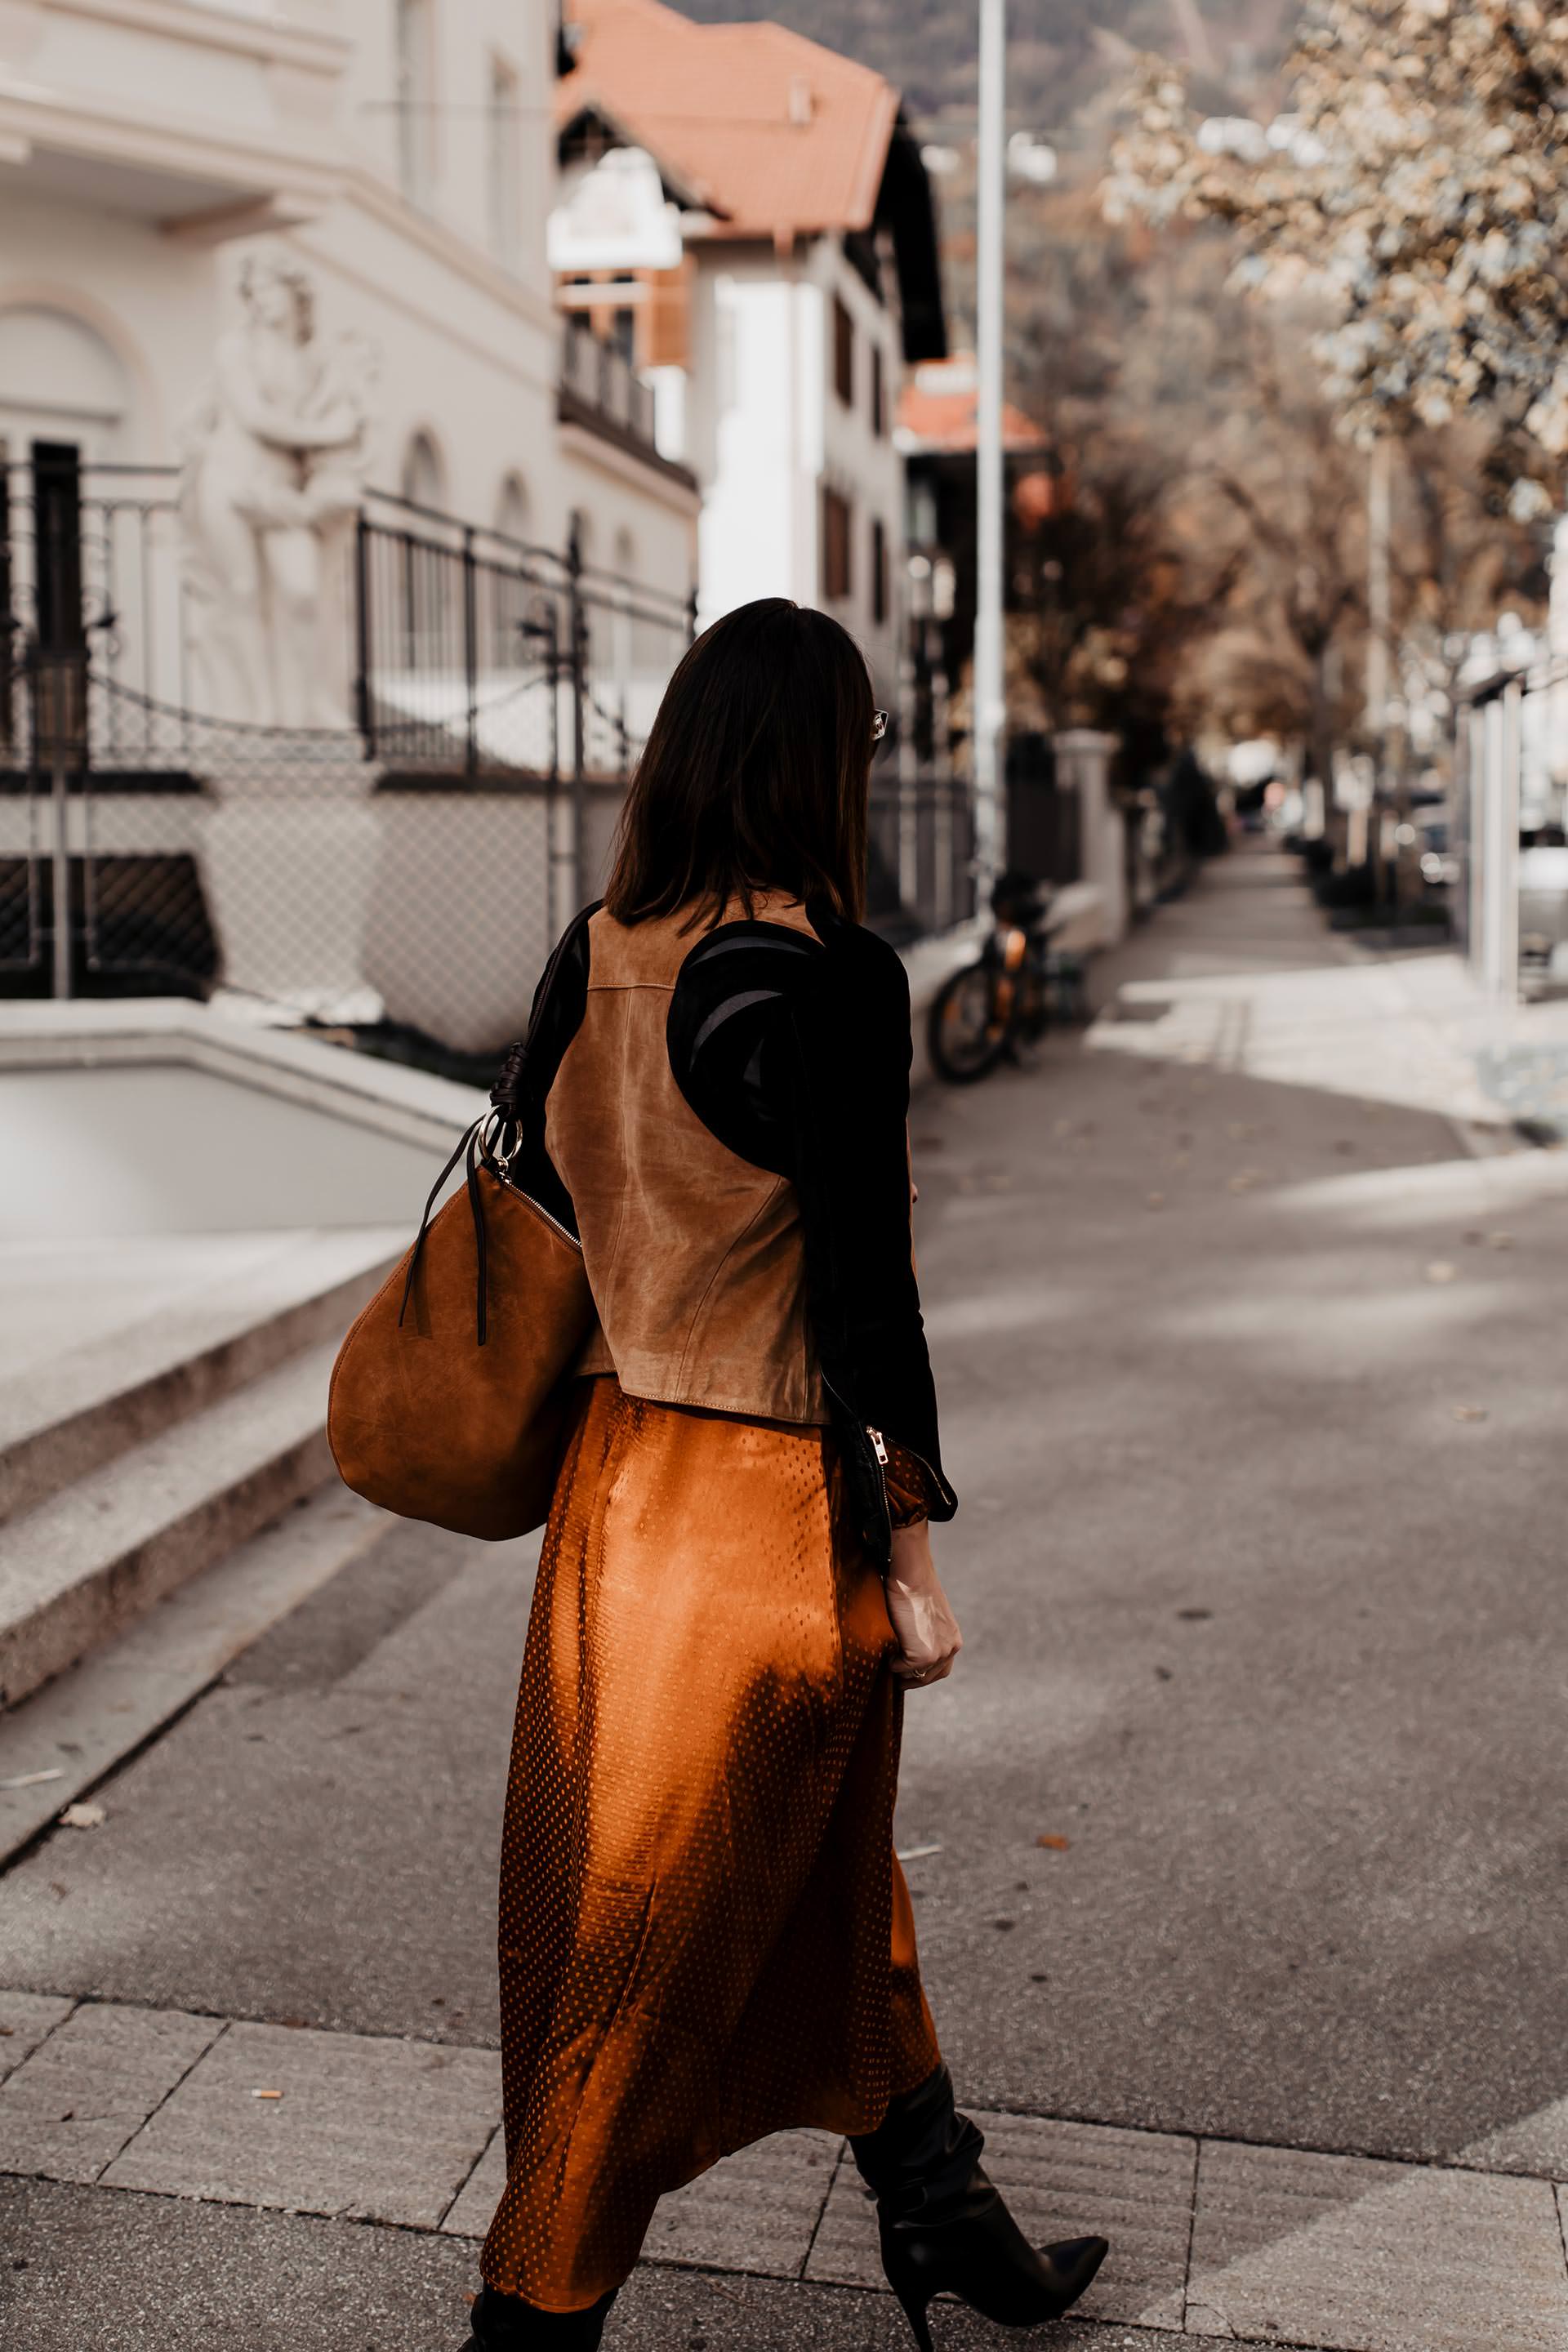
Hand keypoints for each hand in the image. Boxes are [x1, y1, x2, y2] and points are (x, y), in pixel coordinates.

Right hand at [885, 1522, 961, 1687]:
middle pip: (930, 1677)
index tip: (908, 1675)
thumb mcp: (928, 1617)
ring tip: (888, 1664)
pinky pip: (900, 1668)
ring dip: (900, 1672)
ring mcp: (937, 1654)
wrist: (912, 1577)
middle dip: (912, 1679)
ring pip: (915, 1674)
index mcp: (953, 1640)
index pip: (941, 1669)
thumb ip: (926, 1635)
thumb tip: (908, 1648)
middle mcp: (950, 1649)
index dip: (923, 1674)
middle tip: (896, 1681)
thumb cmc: (914, 1589)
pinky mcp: (922, 1656)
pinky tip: (886, 1653)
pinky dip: (891, 1664)